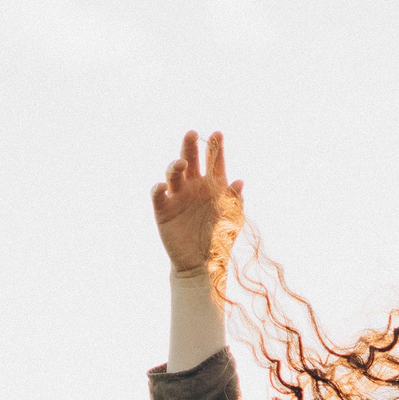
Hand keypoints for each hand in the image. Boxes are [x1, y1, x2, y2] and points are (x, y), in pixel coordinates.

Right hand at [152, 130, 244, 273]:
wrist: (202, 265)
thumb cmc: (220, 241)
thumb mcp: (232, 221)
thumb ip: (235, 201)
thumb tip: (240, 182)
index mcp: (213, 186)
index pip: (214, 162)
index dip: (215, 148)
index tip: (218, 134)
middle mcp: (194, 187)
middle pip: (190, 161)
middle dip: (190, 147)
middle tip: (191, 133)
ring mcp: (178, 197)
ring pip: (173, 174)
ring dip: (175, 166)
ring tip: (181, 163)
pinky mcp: (163, 210)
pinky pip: (158, 196)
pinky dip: (158, 189)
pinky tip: (162, 186)